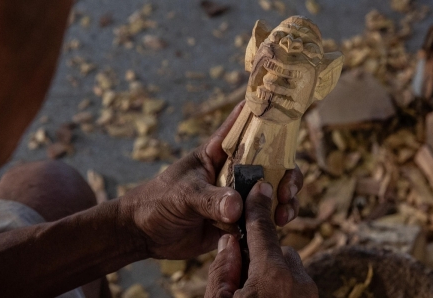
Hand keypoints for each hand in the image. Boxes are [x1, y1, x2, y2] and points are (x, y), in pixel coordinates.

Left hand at [120, 101, 302, 258]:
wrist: (145, 234)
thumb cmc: (158, 201)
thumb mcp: (183, 195)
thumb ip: (210, 199)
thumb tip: (237, 207)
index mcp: (218, 153)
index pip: (243, 126)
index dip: (265, 115)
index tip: (285, 110)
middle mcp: (233, 171)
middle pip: (272, 163)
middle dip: (287, 172)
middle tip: (287, 187)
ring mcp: (238, 196)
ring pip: (272, 192)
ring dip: (285, 199)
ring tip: (284, 212)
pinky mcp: (238, 220)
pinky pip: (264, 218)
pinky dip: (275, 220)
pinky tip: (278, 225)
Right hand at [205, 182, 317, 297]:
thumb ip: (222, 269)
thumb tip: (230, 243)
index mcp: (272, 277)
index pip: (263, 231)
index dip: (257, 207)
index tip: (258, 189)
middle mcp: (298, 283)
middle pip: (279, 252)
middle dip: (263, 256)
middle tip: (243, 275)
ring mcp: (309, 296)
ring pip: (289, 269)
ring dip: (273, 275)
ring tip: (255, 293)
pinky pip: (296, 286)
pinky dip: (282, 289)